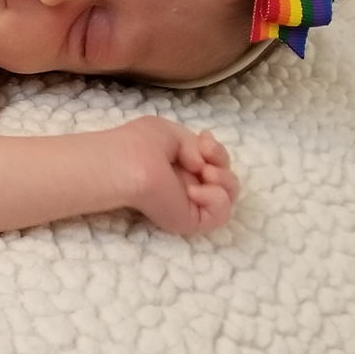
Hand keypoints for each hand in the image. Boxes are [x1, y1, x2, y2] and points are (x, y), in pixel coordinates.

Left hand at [115, 116, 239, 234]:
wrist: (128, 165)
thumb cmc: (140, 144)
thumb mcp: (171, 133)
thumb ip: (195, 146)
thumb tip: (202, 166)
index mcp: (180, 164)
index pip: (212, 162)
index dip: (217, 151)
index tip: (204, 139)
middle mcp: (186, 184)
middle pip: (225, 180)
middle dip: (223, 163)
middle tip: (206, 156)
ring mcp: (189, 203)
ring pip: (227, 198)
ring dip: (226, 181)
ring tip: (206, 173)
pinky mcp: (190, 221)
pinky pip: (220, 215)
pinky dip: (216, 199)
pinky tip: (195, 191)